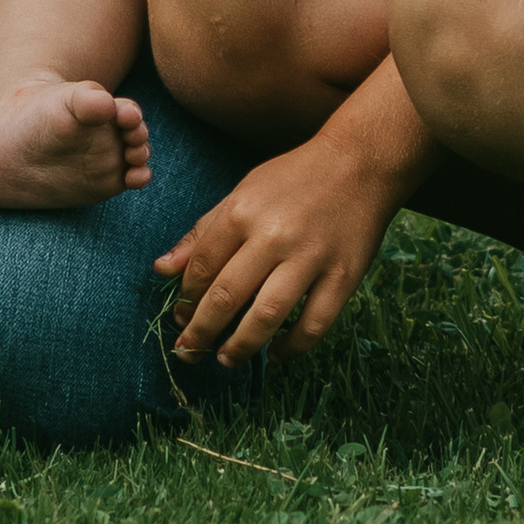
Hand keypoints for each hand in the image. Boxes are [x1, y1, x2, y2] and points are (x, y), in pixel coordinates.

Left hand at [155, 136, 408, 365]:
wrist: (361, 163)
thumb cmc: (295, 178)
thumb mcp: (243, 192)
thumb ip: (203, 232)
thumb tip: (163, 269)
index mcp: (242, 212)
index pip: (202, 267)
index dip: (186, 298)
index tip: (182, 315)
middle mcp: (273, 236)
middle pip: (226, 297)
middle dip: (201, 332)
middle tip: (190, 352)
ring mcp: (310, 259)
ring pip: (266, 317)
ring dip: (241, 347)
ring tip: (226, 360)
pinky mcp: (343, 277)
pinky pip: (313, 325)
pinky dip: (292, 347)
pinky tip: (277, 354)